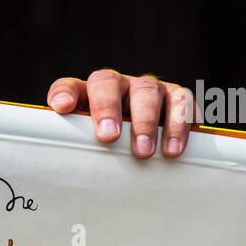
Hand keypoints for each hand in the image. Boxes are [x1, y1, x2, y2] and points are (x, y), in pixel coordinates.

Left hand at [47, 69, 194, 158]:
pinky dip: (179, 124)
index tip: (63, 108)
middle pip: (109, 84)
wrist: (147, 146)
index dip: (65, 93)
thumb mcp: (89, 144)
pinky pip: (182, 102)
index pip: (71, 87)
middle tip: (109, 137)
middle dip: (108, 109)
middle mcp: (119, 86)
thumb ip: (74, 143)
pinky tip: (174, 148)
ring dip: (146, 121)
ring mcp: (148, 89)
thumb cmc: (109, 147)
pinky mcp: (177, 97)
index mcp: (89, 94)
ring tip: (146, 152)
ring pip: (147, 91)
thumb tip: (62, 161)